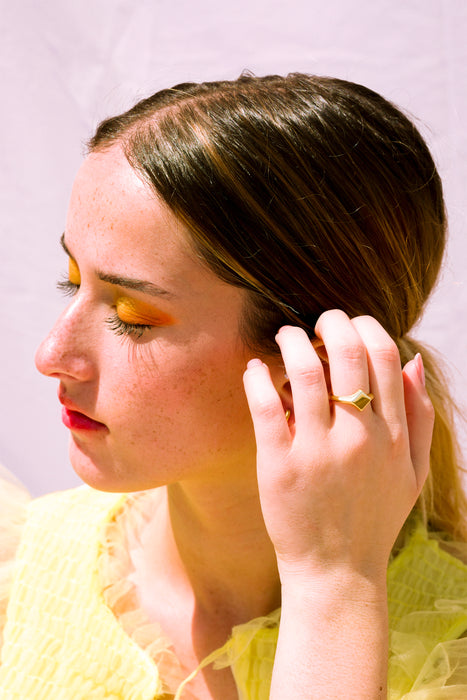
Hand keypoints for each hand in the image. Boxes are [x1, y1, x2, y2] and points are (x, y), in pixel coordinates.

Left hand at [243, 310, 433, 585]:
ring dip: (292, 340)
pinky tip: (256, 368)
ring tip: (285, 335)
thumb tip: (413, 359)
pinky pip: (264, 405)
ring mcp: (317, 451)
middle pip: (347, 352)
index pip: (384, 355)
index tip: (350, 324)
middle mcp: (359, 437)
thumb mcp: (413, 472)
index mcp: (393, 435)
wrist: (337, 573)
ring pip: (303, 371)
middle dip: (331, 321)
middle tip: (317, 320)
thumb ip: (420, 416)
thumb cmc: (374, 518)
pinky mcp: (278, 465)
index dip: (366, 326)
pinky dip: (257, 377)